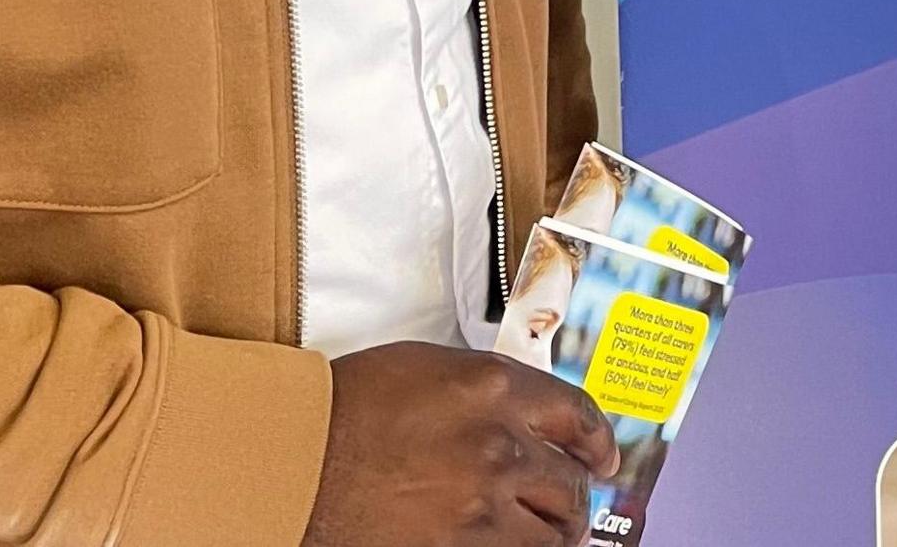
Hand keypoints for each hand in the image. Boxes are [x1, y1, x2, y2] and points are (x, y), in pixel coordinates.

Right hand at [304, 343, 617, 546]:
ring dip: (557, 533)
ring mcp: (482, 502)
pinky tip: (515, 545)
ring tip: (549, 533)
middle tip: (572, 502)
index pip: (577, 414)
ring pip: (557, 531)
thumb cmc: (345, 410)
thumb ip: (487, 391)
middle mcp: (498, 443)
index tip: (601, 455)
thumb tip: (522, 414)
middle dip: (577, 495)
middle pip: (572, 480)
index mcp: (493, 388)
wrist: (295, 458)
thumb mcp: (426, 368)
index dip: (598, 440)